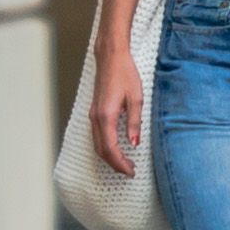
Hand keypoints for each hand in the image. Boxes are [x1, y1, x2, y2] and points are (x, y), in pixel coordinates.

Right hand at [89, 41, 145, 175]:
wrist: (111, 57)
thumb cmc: (125, 74)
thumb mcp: (136, 98)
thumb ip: (134, 122)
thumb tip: (134, 144)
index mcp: (106, 116)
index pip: (111, 148)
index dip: (120, 163)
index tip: (131, 171)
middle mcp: (96, 118)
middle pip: (102, 150)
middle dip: (115, 164)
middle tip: (130, 172)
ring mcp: (93, 115)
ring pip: (97, 144)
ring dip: (110, 157)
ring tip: (125, 164)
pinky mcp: (94, 112)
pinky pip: (97, 136)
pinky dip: (105, 147)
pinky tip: (117, 149)